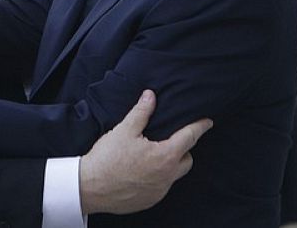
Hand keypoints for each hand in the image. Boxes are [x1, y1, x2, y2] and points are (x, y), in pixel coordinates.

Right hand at [79, 90, 211, 215]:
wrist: (89, 188)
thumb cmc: (107, 159)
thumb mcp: (124, 130)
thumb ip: (141, 112)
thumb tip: (150, 95)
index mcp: (165, 156)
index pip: (190, 138)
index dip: (199, 127)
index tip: (207, 122)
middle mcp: (167, 176)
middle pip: (187, 160)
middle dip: (184, 149)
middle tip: (171, 139)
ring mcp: (159, 191)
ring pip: (174, 175)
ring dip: (170, 164)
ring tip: (153, 155)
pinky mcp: (149, 201)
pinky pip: (161, 187)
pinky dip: (157, 177)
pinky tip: (142, 171)